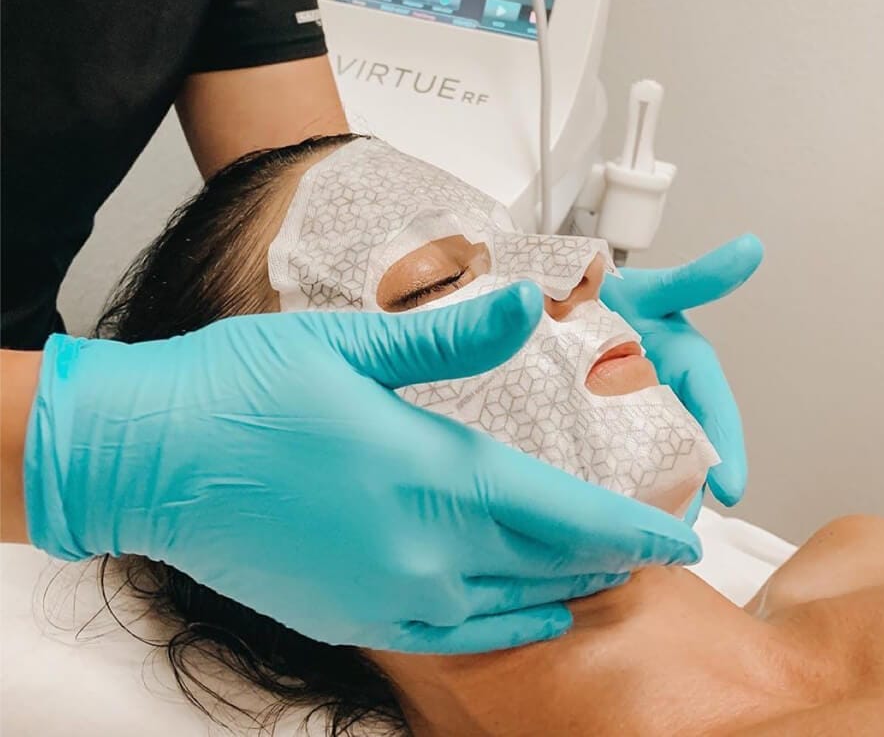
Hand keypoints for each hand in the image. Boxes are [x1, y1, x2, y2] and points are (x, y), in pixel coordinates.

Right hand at [23, 282, 699, 653]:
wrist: (148, 455)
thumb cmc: (242, 390)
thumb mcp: (353, 345)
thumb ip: (453, 338)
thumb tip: (531, 305)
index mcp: (425, 474)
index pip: (560, 512)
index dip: (629, 526)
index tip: (681, 536)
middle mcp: (414, 549)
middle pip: (543, 564)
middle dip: (606, 558)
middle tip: (652, 551)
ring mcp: (380, 592)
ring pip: (504, 609)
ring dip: (561, 593)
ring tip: (601, 581)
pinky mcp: (347, 613)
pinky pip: (448, 632)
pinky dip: (500, 625)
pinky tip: (523, 618)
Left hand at [600, 235, 763, 511]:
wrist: (556, 295)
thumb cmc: (615, 292)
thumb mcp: (655, 290)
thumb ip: (699, 277)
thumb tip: (752, 249)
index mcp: (685, 371)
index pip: (713, 414)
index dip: (726, 450)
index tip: (733, 490)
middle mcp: (661, 400)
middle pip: (682, 453)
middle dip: (685, 492)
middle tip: (680, 529)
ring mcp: (622, 419)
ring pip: (643, 466)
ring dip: (647, 499)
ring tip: (640, 535)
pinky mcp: (587, 431)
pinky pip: (599, 463)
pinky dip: (602, 488)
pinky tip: (595, 515)